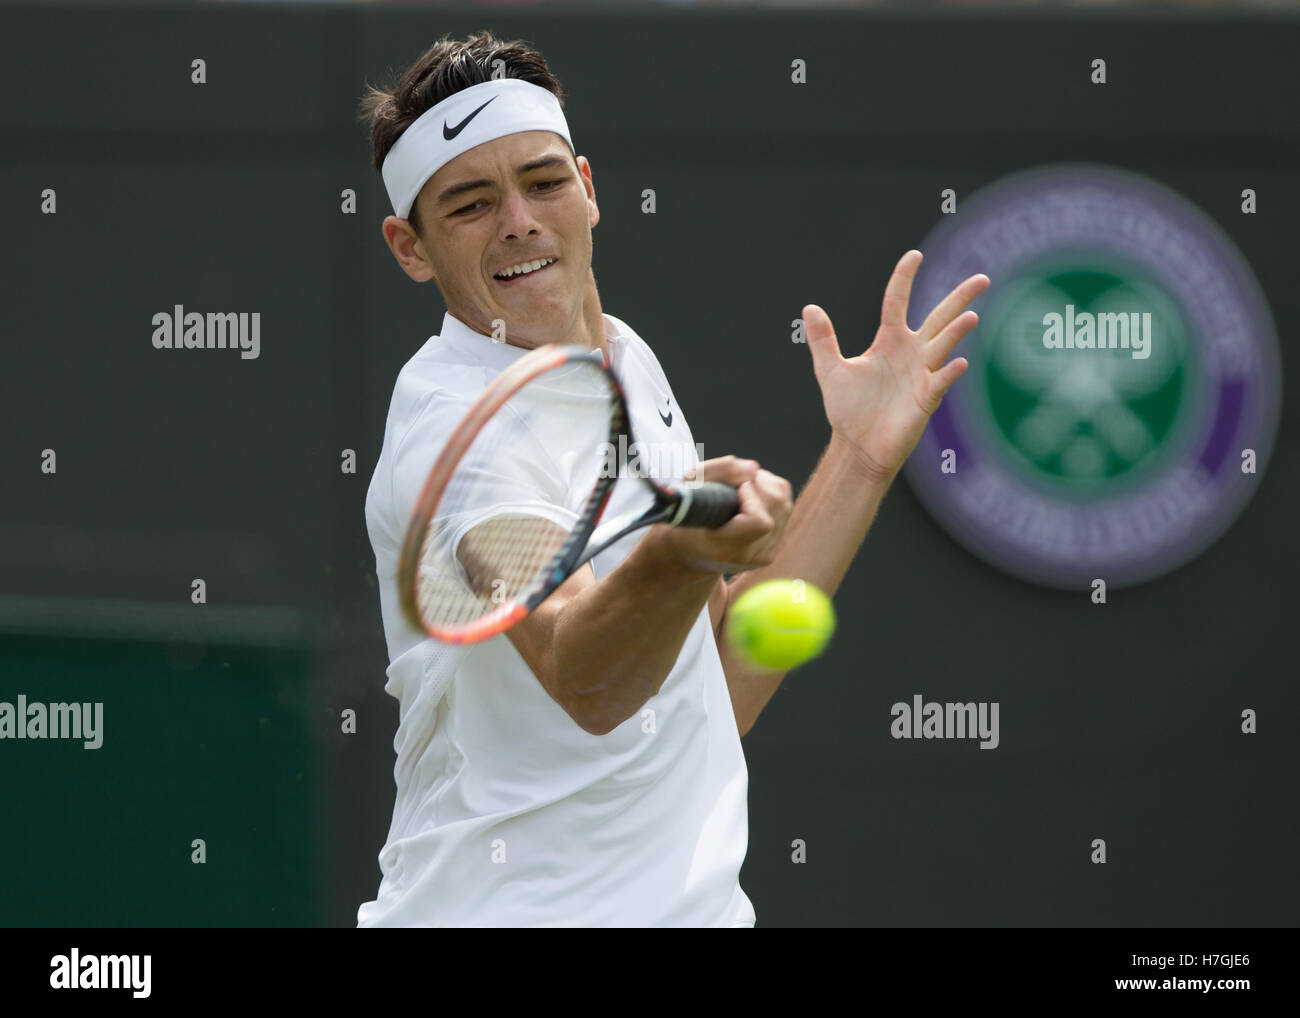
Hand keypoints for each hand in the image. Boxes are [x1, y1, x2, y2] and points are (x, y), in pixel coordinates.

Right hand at [654, 456, 792, 574]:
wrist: (689, 549)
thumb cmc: (685, 514)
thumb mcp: (690, 487)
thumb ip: (717, 472)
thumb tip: (753, 468)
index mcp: (723, 547)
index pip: (759, 522)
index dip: (751, 496)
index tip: (734, 488)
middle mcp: (747, 556)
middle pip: (775, 504)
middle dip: (758, 483)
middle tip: (735, 484)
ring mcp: (763, 555)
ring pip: (783, 502)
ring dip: (765, 485)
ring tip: (740, 490)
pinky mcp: (772, 549)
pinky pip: (785, 507)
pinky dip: (770, 493)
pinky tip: (750, 499)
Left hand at [803, 250, 988, 480]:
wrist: (857, 446)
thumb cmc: (848, 409)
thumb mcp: (830, 370)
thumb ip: (823, 340)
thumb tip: (809, 309)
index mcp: (889, 341)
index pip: (897, 301)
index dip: (904, 278)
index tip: (914, 255)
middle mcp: (911, 353)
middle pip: (939, 318)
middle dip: (960, 298)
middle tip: (982, 278)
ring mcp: (922, 374)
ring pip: (944, 345)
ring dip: (957, 331)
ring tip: (971, 317)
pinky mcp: (926, 398)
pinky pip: (941, 381)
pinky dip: (950, 372)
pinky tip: (959, 363)